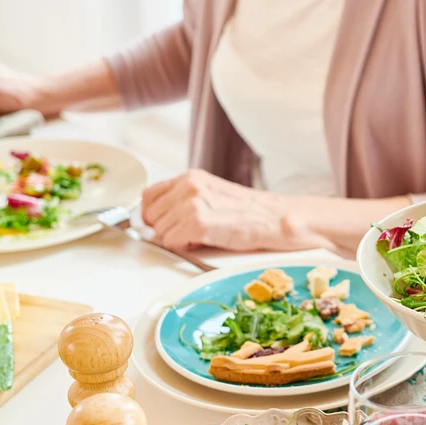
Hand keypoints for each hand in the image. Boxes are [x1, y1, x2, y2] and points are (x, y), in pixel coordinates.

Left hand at [140, 169, 331, 251]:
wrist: (278, 219)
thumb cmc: (250, 213)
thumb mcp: (212, 196)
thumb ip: (184, 202)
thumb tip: (155, 221)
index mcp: (191, 177)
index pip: (147, 196)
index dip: (152, 215)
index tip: (163, 226)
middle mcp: (190, 185)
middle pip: (150, 216)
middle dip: (165, 229)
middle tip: (190, 233)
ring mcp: (194, 203)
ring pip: (159, 231)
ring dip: (177, 239)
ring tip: (202, 236)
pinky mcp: (200, 223)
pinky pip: (172, 242)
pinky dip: (185, 247)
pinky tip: (206, 241)